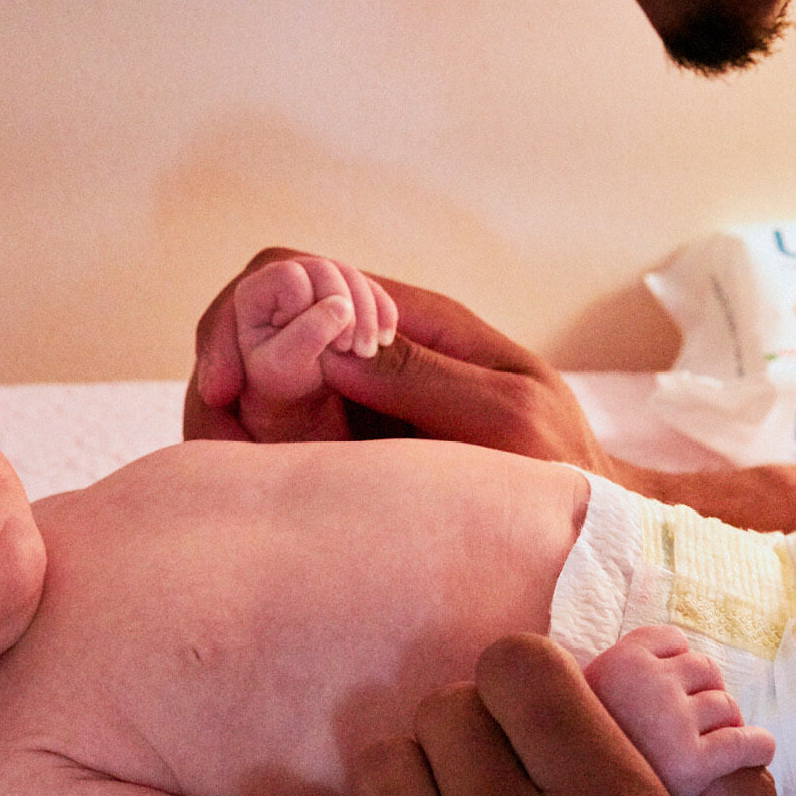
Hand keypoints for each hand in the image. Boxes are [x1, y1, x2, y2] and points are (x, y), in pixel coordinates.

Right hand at [189, 247, 613, 470]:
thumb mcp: (508, 415)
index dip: (242, 312)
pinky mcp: (344, 445)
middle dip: (223, 362)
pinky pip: (277, 431)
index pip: (293, 271)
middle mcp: (371, 346)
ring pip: (257, 377)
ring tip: (228, 464)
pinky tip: (251, 487)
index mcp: (408, 319)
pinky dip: (250, 451)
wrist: (583, 525)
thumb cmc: (561, 464)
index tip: (222, 384)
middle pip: (259, 318)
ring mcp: (353, 394)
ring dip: (231, 413)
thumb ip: (423, 376)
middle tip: (213, 426)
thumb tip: (328, 342)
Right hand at [584, 625, 776, 795]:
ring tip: (709, 745)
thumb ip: (615, 675)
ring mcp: (672, 721)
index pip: (671, 639)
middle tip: (692, 723)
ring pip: (726, 706)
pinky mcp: (693, 763)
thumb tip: (662, 651)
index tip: (671, 687)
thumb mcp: (583, 702)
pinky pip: (745, 743)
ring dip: (725, 723)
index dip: (676, 664)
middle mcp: (647, 683)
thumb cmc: (586, 759)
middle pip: (705, 668)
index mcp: (617, 661)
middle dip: (705, 693)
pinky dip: (758, 746)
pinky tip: (758, 752)